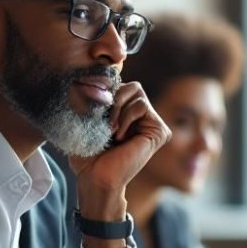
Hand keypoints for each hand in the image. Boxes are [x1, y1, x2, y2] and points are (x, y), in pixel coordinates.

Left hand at [69, 81, 170, 208]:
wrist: (95, 177)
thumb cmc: (87, 154)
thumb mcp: (87, 119)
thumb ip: (95, 97)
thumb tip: (99, 71)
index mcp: (126, 113)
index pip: (121, 85)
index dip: (106, 89)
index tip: (93, 108)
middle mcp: (141, 117)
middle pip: (131, 85)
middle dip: (113, 98)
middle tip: (103, 121)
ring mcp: (152, 123)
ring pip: (137, 91)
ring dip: (117, 109)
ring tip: (110, 131)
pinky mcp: (159, 130)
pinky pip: (142, 105)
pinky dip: (126, 117)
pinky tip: (120, 137)